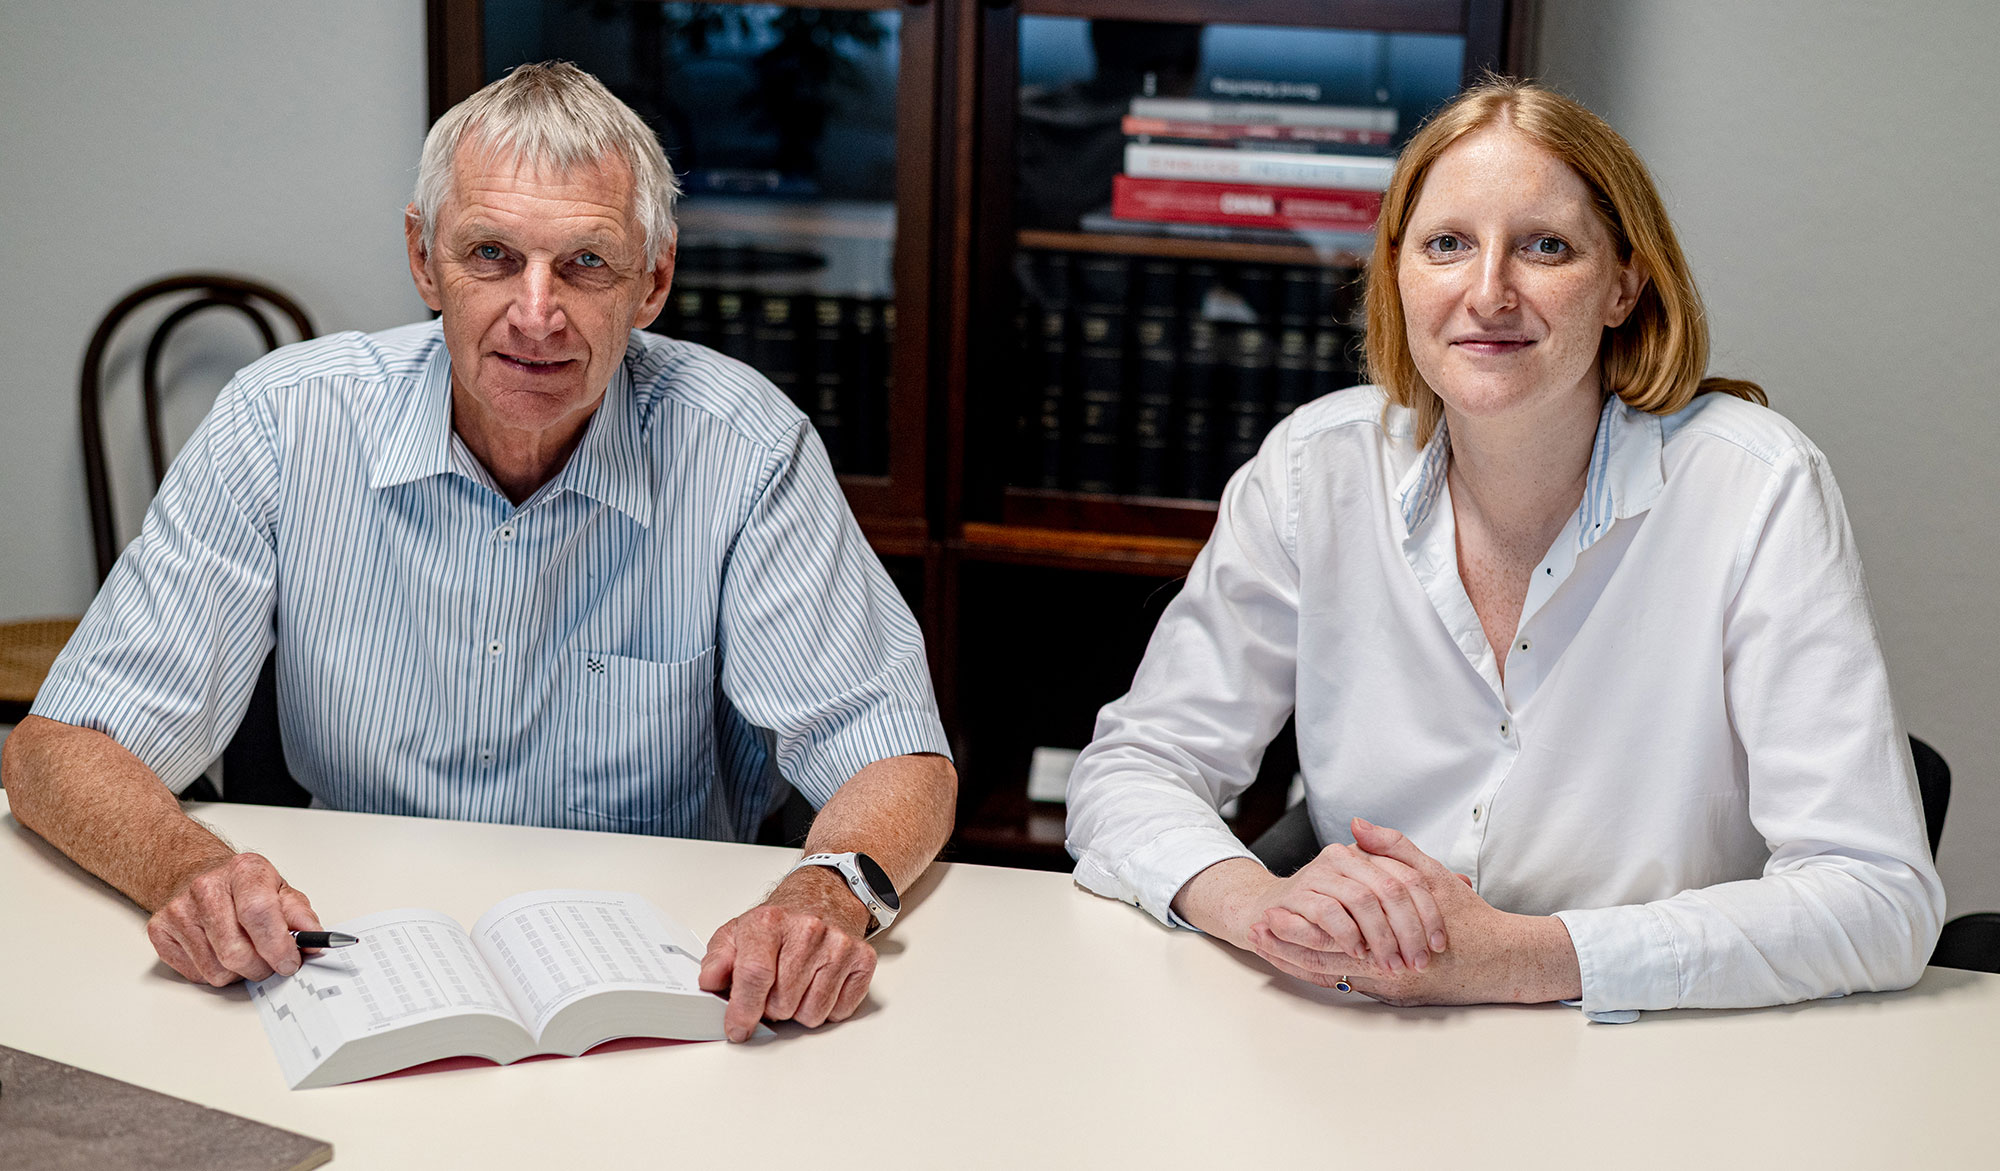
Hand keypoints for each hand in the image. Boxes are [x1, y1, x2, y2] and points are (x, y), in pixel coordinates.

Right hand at [147, 852, 321, 985]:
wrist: (200, 875)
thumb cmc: (244, 887)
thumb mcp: (280, 890)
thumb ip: (300, 916)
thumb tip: (315, 940)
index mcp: (244, 871)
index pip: (259, 913)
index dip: (277, 946)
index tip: (289, 962)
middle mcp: (206, 888)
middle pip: (236, 951)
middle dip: (261, 967)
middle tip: (271, 963)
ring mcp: (179, 910)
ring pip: (216, 970)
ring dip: (239, 973)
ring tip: (245, 953)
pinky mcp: (160, 930)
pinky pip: (196, 974)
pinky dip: (215, 972)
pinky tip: (220, 951)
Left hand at [699, 867, 876, 1042]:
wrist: (824, 896)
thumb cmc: (780, 921)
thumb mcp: (737, 933)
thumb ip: (718, 960)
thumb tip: (710, 981)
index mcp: (769, 922)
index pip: (754, 975)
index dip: (742, 1010)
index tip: (738, 1028)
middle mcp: (807, 930)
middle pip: (782, 1003)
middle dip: (772, 1007)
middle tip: (773, 988)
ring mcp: (838, 945)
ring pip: (812, 1014)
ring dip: (799, 1009)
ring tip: (797, 984)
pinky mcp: (862, 959)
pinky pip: (839, 1011)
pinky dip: (827, 1007)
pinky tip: (819, 984)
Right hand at [1241, 829, 1449, 977]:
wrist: (1266, 910)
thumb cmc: (1326, 906)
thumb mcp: (1375, 893)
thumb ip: (1413, 887)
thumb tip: (1462, 881)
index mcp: (1368, 855)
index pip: (1410, 878)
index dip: (1428, 914)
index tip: (1438, 945)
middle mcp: (1345, 857)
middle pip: (1390, 889)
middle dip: (1408, 931)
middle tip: (1417, 963)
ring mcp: (1319, 874)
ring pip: (1362, 901)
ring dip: (1381, 938)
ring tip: (1391, 964)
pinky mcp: (1297, 894)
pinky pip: (1329, 913)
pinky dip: (1348, 936)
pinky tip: (1358, 954)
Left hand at [1256, 818, 1579, 1005]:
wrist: (1504, 962)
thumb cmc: (1470, 918)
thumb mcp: (1433, 876)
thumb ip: (1393, 848)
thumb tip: (1357, 825)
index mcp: (1393, 936)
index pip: (1332, 936)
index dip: (1297, 926)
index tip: (1266, 914)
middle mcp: (1388, 968)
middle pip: (1325, 961)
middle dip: (1287, 948)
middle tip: (1254, 935)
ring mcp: (1391, 985)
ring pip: (1335, 975)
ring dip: (1299, 962)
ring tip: (1265, 949)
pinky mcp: (1396, 994)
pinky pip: (1352, 982)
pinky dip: (1325, 972)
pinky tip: (1300, 964)